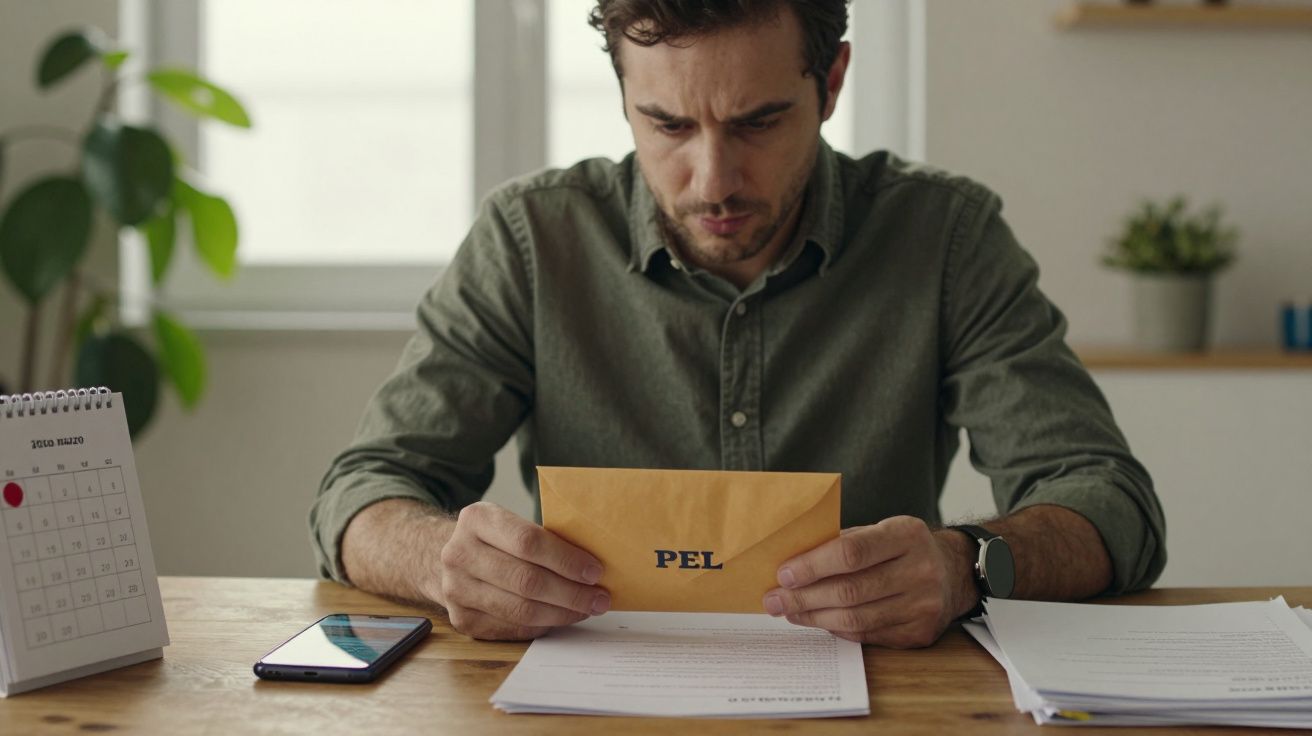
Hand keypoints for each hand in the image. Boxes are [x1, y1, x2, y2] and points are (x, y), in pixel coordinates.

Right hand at [438, 502, 610, 640]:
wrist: (450, 555)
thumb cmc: (496, 539)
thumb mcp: (511, 522)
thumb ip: (544, 537)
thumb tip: (593, 565)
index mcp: (477, 519)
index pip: (528, 542)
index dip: (566, 560)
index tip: (595, 571)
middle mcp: (459, 554)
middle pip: (526, 581)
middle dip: (571, 593)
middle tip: (600, 599)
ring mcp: (456, 589)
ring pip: (520, 609)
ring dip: (561, 613)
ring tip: (586, 609)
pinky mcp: (461, 619)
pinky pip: (512, 628)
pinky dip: (542, 626)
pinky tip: (561, 618)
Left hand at [761, 516, 973, 647]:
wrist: (954, 572)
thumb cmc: (903, 548)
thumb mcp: (881, 531)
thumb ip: (842, 543)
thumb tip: (790, 562)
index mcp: (906, 535)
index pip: (851, 552)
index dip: (813, 565)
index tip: (783, 574)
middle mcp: (920, 570)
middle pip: (850, 591)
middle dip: (804, 597)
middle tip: (774, 600)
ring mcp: (923, 605)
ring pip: (856, 619)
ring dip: (814, 617)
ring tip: (790, 612)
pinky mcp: (920, 633)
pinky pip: (867, 636)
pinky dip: (837, 629)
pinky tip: (818, 620)